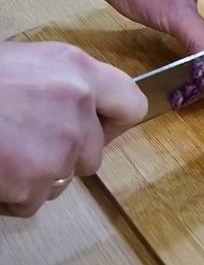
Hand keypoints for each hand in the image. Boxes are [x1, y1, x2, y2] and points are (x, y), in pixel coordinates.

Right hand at [0, 42, 146, 216]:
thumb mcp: (26, 64)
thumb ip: (65, 85)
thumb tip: (86, 111)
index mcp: (77, 68)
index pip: (131, 105)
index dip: (113, 122)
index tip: (96, 127)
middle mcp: (78, 104)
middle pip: (95, 152)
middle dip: (66, 155)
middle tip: (28, 142)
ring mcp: (60, 144)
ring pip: (64, 179)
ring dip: (38, 176)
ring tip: (5, 152)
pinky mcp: (36, 179)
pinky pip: (34, 201)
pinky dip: (14, 195)